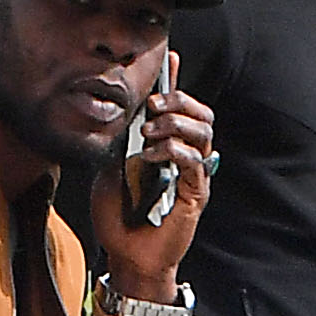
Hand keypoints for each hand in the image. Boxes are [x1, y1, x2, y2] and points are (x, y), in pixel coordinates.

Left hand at [83, 61, 215, 304]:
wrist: (125, 256)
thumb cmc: (118, 216)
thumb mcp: (111, 168)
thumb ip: (120, 141)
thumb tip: (120, 114)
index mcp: (169, 148)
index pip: (182, 108)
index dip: (177, 83)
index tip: (169, 59)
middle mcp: (187, 158)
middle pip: (202, 115)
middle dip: (179, 100)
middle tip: (153, 103)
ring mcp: (194, 176)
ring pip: (204, 133)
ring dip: (176, 124)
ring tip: (150, 132)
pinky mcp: (195, 194)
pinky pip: (195, 162)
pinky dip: (174, 151)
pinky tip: (152, 156)